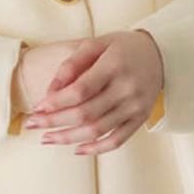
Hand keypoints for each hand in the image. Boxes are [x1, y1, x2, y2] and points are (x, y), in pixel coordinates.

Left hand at [23, 30, 163, 153]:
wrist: (161, 55)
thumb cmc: (122, 48)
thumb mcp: (97, 44)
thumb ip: (72, 64)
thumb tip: (50, 92)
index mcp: (114, 65)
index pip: (81, 90)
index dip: (56, 103)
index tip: (37, 108)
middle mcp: (126, 88)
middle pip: (85, 114)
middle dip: (55, 122)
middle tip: (32, 125)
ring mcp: (135, 106)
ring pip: (97, 130)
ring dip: (68, 138)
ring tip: (47, 138)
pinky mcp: (140, 119)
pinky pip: (117, 140)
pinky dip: (95, 149)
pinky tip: (76, 149)